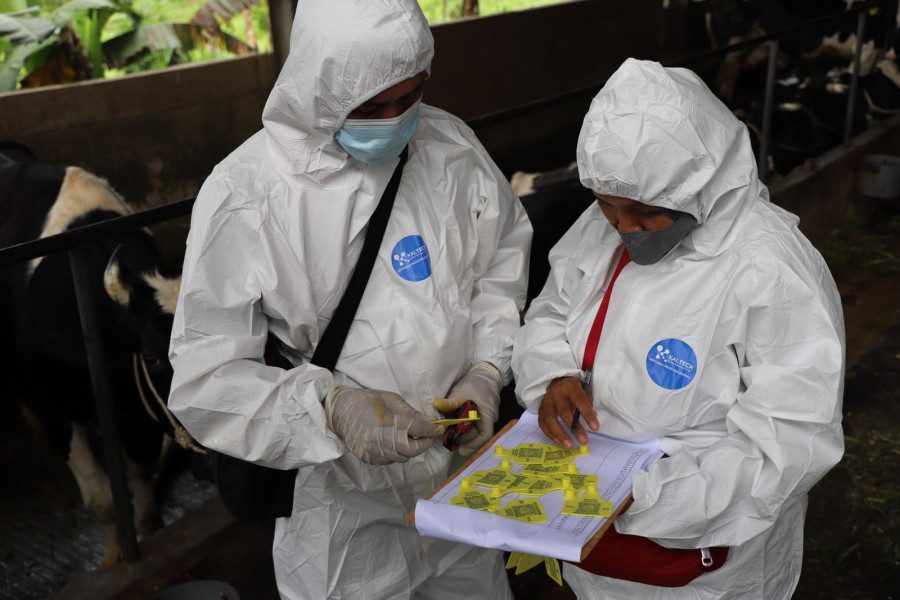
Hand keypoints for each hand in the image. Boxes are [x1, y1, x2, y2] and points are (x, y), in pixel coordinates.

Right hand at [325, 385, 442, 464]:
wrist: (339, 410)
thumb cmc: (366, 400)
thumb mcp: (391, 399)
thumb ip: (411, 413)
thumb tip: (429, 422)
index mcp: (387, 422)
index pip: (418, 430)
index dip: (432, 430)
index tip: (438, 429)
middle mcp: (380, 440)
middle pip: (412, 450)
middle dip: (423, 443)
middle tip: (427, 436)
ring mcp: (372, 451)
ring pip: (402, 457)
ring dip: (409, 449)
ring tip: (409, 437)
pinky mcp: (367, 458)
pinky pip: (389, 460)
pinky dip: (396, 453)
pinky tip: (393, 442)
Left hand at [434, 362, 501, 455]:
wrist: (485, 371)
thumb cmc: (476, 382)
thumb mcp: (461, 392)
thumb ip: (450, 402)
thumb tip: (436, 405)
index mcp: (487, 415)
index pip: (485, 435)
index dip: (474, 444)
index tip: (461, 448)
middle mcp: (489, 418)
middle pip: (477, 433)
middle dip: (463, 437)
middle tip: (448, 438)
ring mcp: (486, 416)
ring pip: (475, 428)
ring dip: (462, 430)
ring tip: (449, 430)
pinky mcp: (482, 412)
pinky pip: (474, 422)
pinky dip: (464, 423)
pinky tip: (454, 421)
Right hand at [538, 376, 598, 447]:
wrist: (558, 383)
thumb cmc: (574, 390)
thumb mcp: (585, 392)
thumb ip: (588, 405)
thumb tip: (592, 420)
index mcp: (570, 386)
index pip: (579, 400)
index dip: (587, 414)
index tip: (595, 428)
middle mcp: (556, 393)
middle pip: (563, 411)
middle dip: (574, 428)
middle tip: (583, 440)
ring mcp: (546, 401)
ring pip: (550, 419)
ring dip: (560, 434)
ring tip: (569, 445)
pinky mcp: (541, 410)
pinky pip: (543, 424)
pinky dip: (550, 434)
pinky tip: (559, 442)